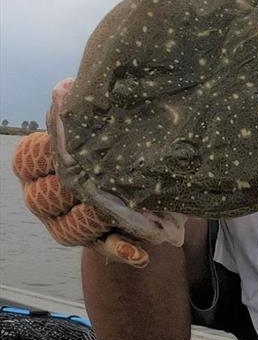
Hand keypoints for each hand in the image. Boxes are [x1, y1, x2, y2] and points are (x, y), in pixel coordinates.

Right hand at [11, 79, 149, 266]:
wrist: (145, 170)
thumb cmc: (117, 137)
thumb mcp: (107, 121)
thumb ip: (90, 112)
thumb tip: (70, 86)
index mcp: (39, 161)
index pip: (31, 159)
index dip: (52, 152)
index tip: (76, 144)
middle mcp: (43, 194)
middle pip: (48, 196)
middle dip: (79, 187)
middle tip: (108, 176)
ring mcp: (65, 222)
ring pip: (71, 226)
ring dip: (100, 218)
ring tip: (130, 209)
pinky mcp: (95, 240)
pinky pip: (104, 249)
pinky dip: (122, 250)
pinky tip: (140, 252)